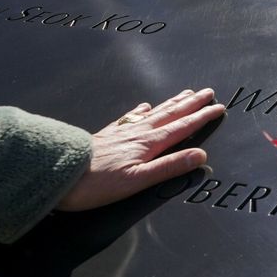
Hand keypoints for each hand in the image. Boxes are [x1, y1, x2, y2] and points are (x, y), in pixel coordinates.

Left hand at [57, 88, 225, 211]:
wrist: (58, 173)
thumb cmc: (97, 184)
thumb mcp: (138, 181)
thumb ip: (170, 167)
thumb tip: (200, 156)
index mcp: (149, 144)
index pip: (183, 128)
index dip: (202, 117)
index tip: (218, 107)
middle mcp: (138, 133)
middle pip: (171, 114)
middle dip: (192, 104)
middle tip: (208, 92)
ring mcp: (122, 131)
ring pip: (154, 112)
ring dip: (172, 103)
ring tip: (186, 93)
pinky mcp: (108, 135)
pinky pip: (131, 116)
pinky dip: (141, 110)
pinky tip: (144, 106)